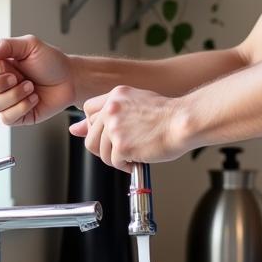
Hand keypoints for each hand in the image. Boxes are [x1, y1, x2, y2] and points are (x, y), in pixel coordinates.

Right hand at [0, 34, 75, 125]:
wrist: (70, 79)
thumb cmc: (50, 61)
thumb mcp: (30, 45)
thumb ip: (6, 45)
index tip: (13, 65)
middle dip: (0, 84)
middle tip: (21, 78)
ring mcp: (6, 101)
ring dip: (14, 96)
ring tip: (30, 88)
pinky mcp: (16, 116)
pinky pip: (6, 118)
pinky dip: (22, 107)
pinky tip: (34, 99)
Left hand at [68, 86, 189, 170]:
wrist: (185, 121)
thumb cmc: (168, 115)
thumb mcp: (136, 103)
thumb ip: (109, 113)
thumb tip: (76, 129)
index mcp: (115, 96)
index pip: (88, 112)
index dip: (95, 127)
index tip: (105, 135)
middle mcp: (112, 109)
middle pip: (90, 137)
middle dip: (104, 148)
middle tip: (123, 149)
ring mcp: (115, 127)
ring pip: (101, 152)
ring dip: (116, 158)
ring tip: (134, 155)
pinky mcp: (122, 145)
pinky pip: (114, 162)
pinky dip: (126, 166)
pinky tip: (139, 159)